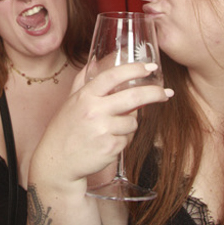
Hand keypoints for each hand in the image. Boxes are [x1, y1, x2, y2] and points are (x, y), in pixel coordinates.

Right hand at [34, 58, 170, 189]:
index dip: (134, 69)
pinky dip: (122, 140)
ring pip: (133, 122)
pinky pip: (127, 140)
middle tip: (166, 93)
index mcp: (85, 96)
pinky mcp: (110, 148)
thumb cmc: (64, 130)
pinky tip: (106, 143)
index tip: (151, 68)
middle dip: (154, 93)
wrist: (56, 163)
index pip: (113, 76)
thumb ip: (83, 81)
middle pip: (134, 96)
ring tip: (110, 130)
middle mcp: (94, 111)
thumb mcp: (70, 102)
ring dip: (128, 125)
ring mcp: (103, 130)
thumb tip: (95, 61)